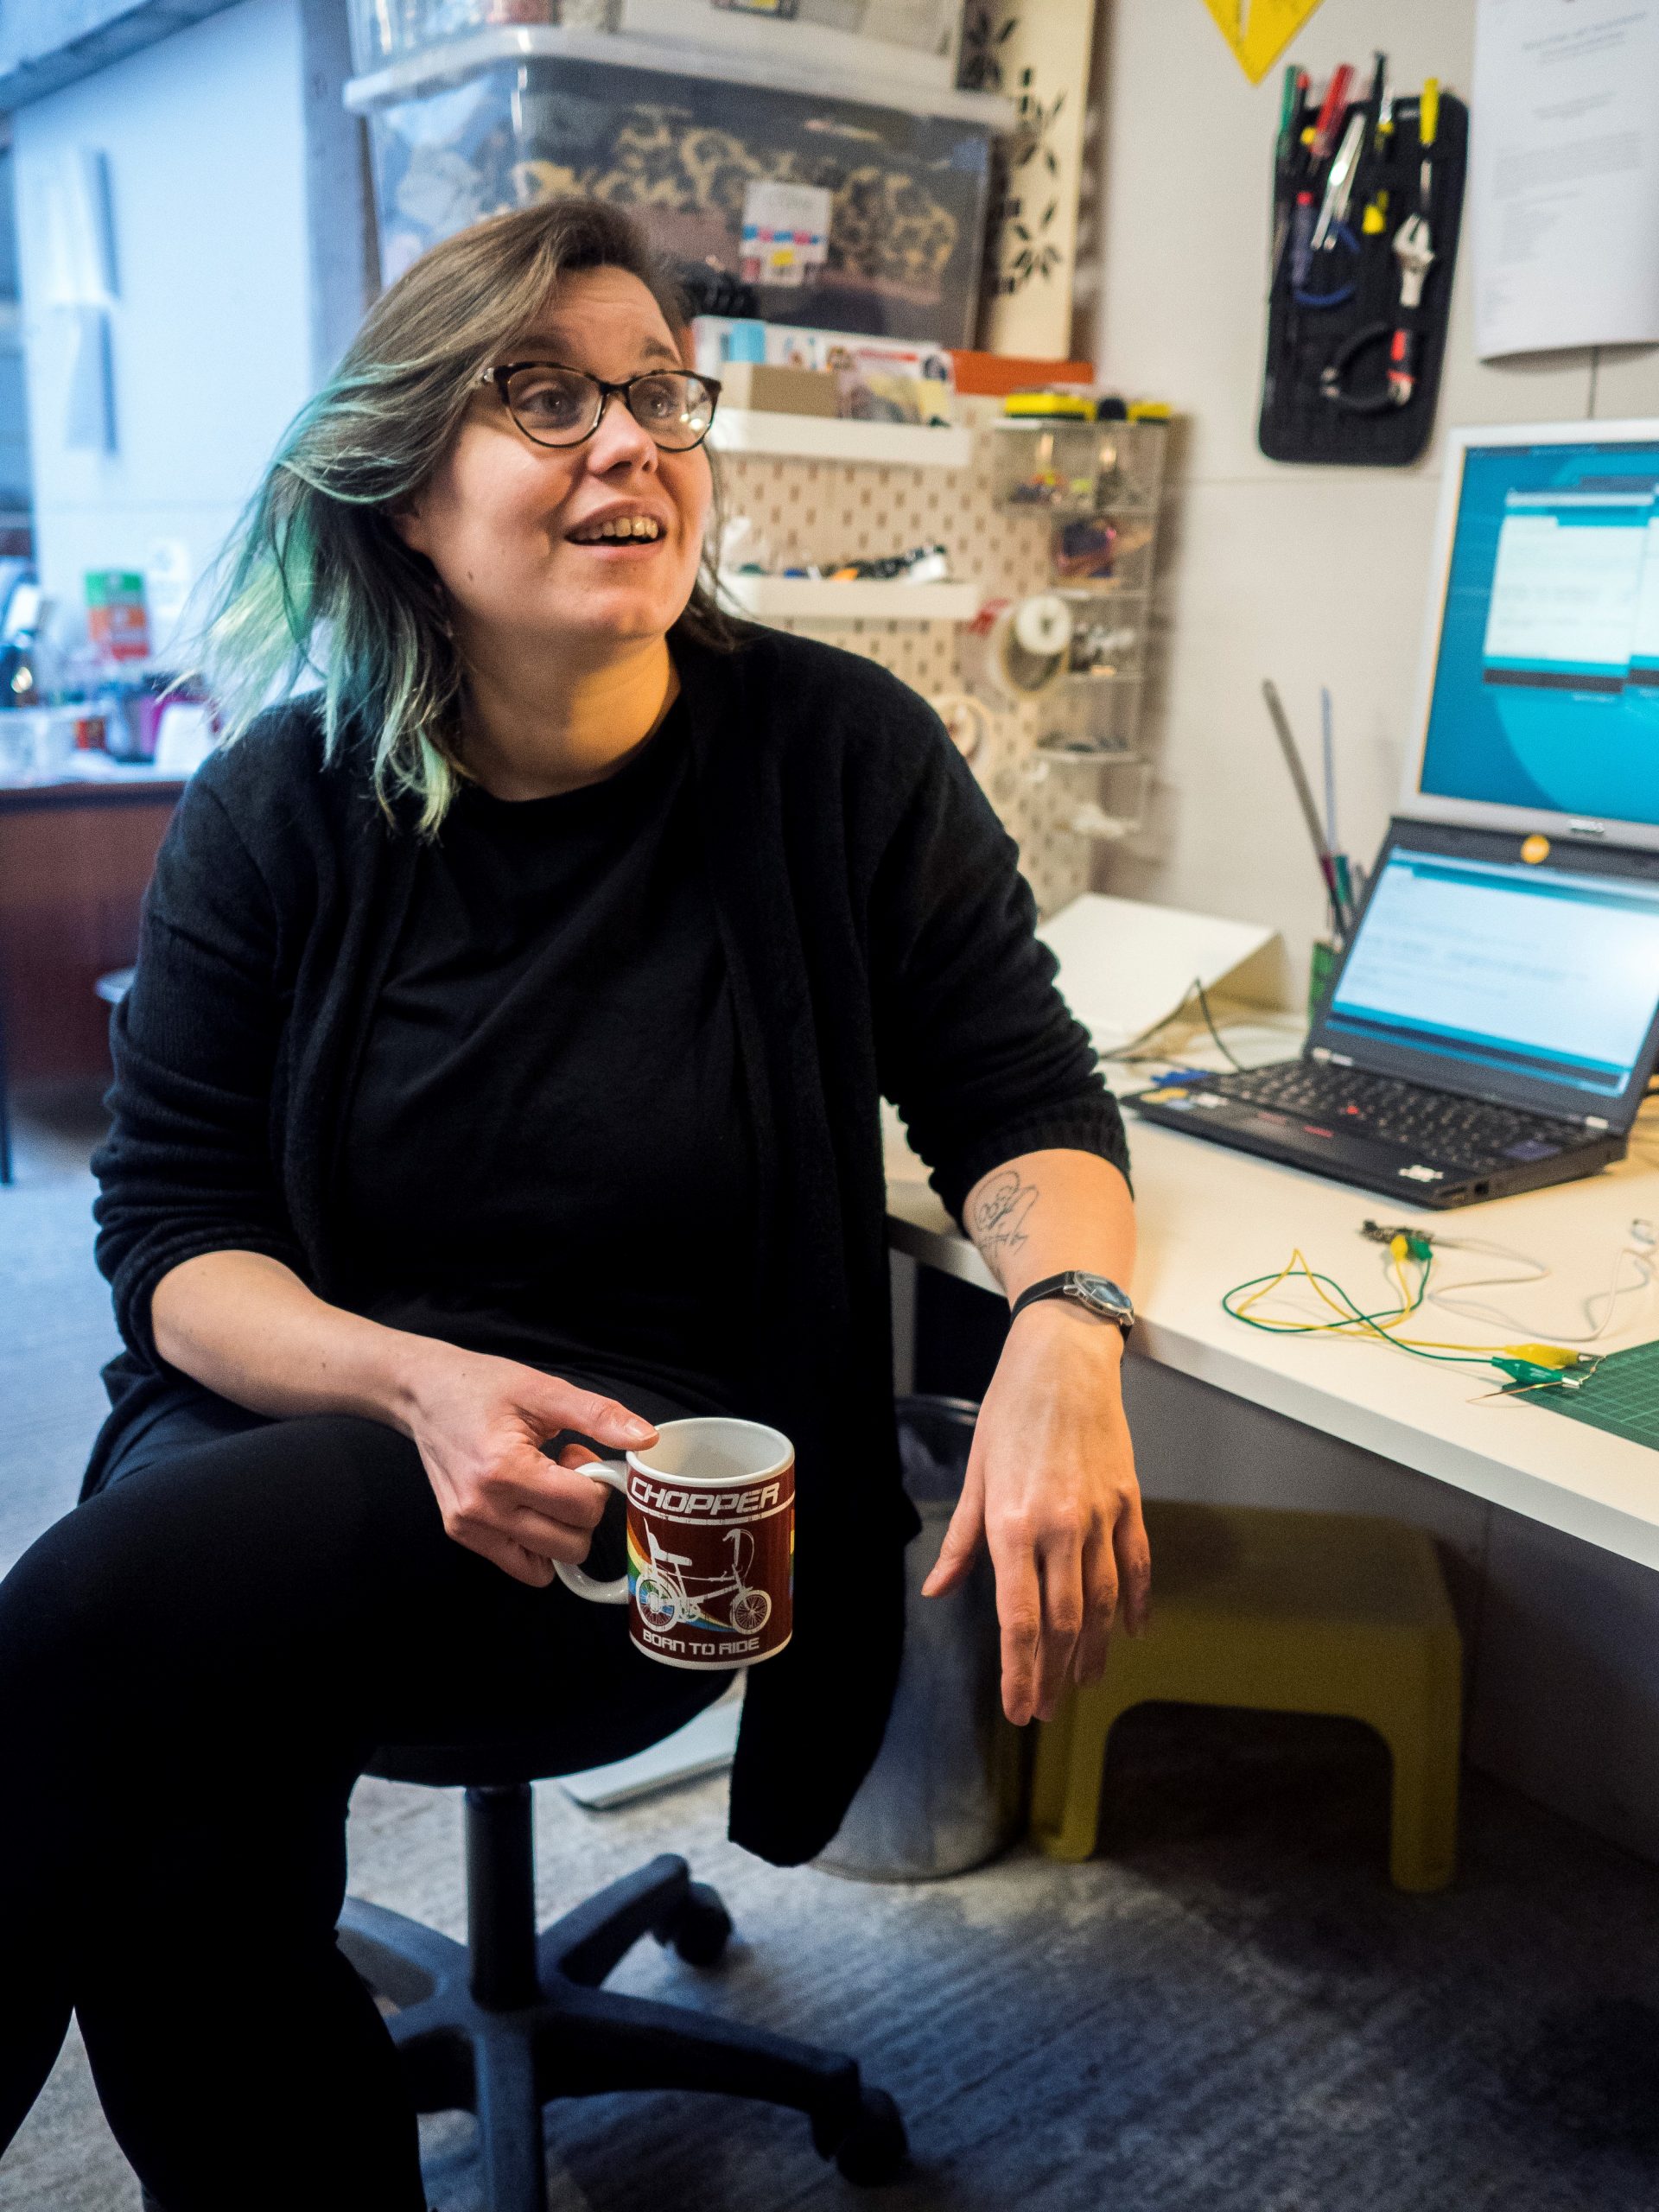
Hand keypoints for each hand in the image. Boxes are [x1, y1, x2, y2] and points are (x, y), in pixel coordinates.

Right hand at [402, 1344, 657, 1587]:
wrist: (422, 1392)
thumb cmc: (481, 1386)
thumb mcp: (544, 1390)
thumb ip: (599, 1415)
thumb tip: (648, 1440)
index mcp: (504, 1470)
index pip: (582, 1508)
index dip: (597, 1483)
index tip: (580, 1455)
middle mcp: (482, 1509)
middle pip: (571, 1544)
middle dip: (582, 1510)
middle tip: (562, 1470)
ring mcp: (468, 1528)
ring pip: (548, 1565)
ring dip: (560, 1530)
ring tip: (542, 1486)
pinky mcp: (461, 1535)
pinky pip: (521, 1566)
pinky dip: (537, 1545)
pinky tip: (528, 1504)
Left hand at [920, 1301, 1149, 1725]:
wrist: (1064, 1357)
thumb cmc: (1011, 1409)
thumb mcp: (976, 1471)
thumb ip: (961, 1540)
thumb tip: (938, 1590)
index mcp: (1012, 1523)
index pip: (1018, 1619)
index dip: (1019, 1671)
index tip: (1019, 1709)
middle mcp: (1060, 1526)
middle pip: (1062, 1622)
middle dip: (1053, 1673)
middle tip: (1046, 1708)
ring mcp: (1101, 1515)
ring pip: (1102, 1601)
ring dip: (1093, 1649)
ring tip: (1084, 1682)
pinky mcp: (1129, 1499)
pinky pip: (1138, 1563)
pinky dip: (1138, 1602)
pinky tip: (1132, 1631)